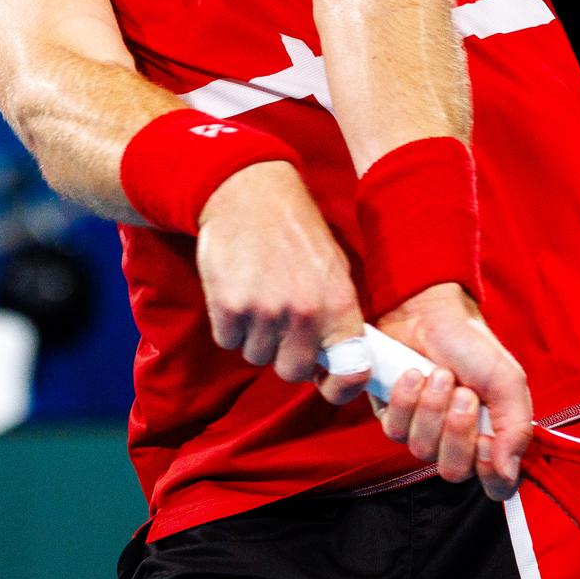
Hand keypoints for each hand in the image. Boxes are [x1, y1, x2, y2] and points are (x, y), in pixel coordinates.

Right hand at [196, 161, 367, 395]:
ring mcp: (265, 311)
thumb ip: (337, 318)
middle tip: (280, 324)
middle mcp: (305, 312)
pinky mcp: (228, 305)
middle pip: (292, 372)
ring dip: (255, 336)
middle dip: (284, 355)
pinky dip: (230, 325)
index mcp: (339, 304)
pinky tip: (238, 292)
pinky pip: (228, 341)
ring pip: (256, 357)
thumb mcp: (335, 270)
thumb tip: (338, 364)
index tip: (325, 378)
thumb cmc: (296, 233)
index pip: (351, 371)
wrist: (250, 193)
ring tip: (258, 296)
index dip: (339, 385)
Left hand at [374, 283, 531, 500]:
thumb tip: (508, 473)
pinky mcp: (391, 418)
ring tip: (439, 374)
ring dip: (432, 408)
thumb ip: (516, 428)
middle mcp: (456, 442)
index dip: (489, 471)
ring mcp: (422, 432)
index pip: (495, 485)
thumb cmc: (471, 346)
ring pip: (421, 450)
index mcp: (491, 438)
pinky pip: (394, 430)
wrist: (429, 313)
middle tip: (463, 392)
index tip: (486, 440)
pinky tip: (413, 374)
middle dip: (457, 429)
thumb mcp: (507, 381)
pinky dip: (405, 400)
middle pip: (453, 471)